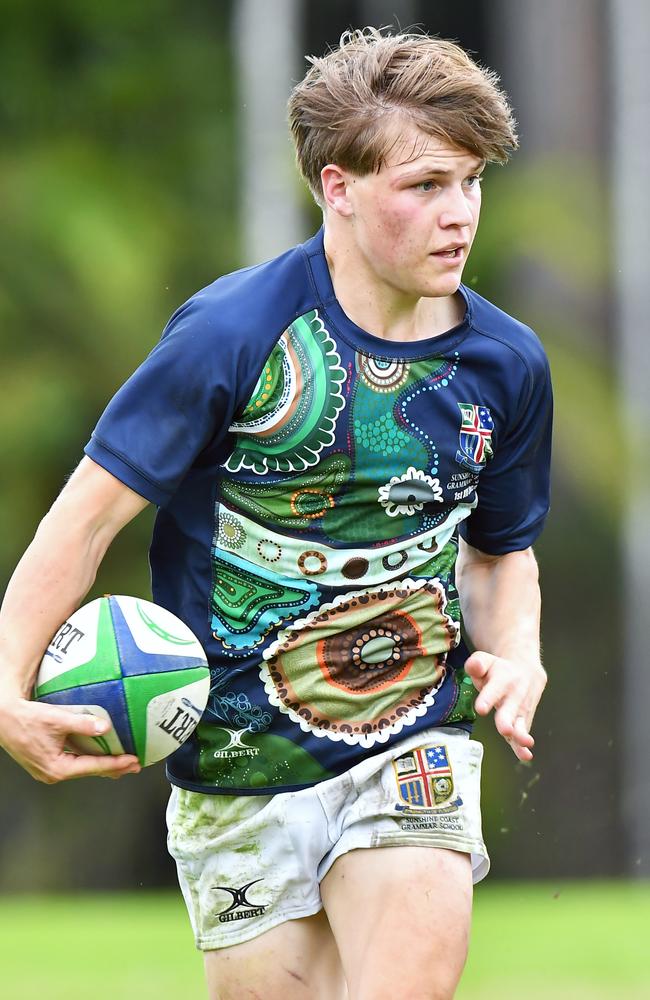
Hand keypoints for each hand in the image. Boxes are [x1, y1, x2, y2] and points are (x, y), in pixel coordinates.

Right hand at [0, 696, 140, 782]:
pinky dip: (89, 758)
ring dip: (102, 763)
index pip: (94, 767)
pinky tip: (98, 753)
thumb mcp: (57, 720)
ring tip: (122, 761)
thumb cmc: (25, 720)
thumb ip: (83, 724)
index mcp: (57, 768)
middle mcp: (53, 773)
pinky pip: (73, 762)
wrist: (3, 718)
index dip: (116, 764)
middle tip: (135, 765)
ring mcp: (49, 769)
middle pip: (90, 771)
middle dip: (113, 768)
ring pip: (82, 768)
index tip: (132, 761)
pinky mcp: (47, 762)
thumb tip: (105, 727)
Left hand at [464, 651, 546, 761]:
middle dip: (507, 720)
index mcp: (501, 681)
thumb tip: (473, 666)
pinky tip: (526, 755)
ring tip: (524, 743)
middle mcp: (513, 696)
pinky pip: (522, 733)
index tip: (481, 708)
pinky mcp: (523, 720)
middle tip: (505, 730)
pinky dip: (523, 745)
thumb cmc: (498, 669)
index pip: (493, 690)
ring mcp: (520, 710)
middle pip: (510, 710)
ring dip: (521, 734)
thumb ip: (477, 664)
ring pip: (520, 724)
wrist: (527, 670)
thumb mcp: (486, 661)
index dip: (487, 699)